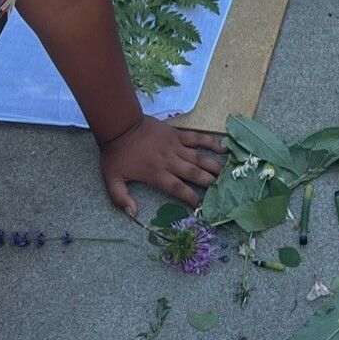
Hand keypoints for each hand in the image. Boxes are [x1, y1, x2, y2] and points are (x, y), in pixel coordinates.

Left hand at [99, 115, 222, 218]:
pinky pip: (197, 138)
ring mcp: (175, 146)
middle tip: (221, 189)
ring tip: (226, 173)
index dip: (191, 198)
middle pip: (194, 174)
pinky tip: (222, 148)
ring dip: (213, 166)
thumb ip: (120, 198)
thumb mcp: (112, 179)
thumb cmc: (116, 154)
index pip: (178, 189)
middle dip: (208, 182)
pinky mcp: (177, 134)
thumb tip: (133, 214)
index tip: (202, 205)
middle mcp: (170, 162)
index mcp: (157, 174)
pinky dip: (210, 142)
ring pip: (198, 158)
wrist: (120, 125)